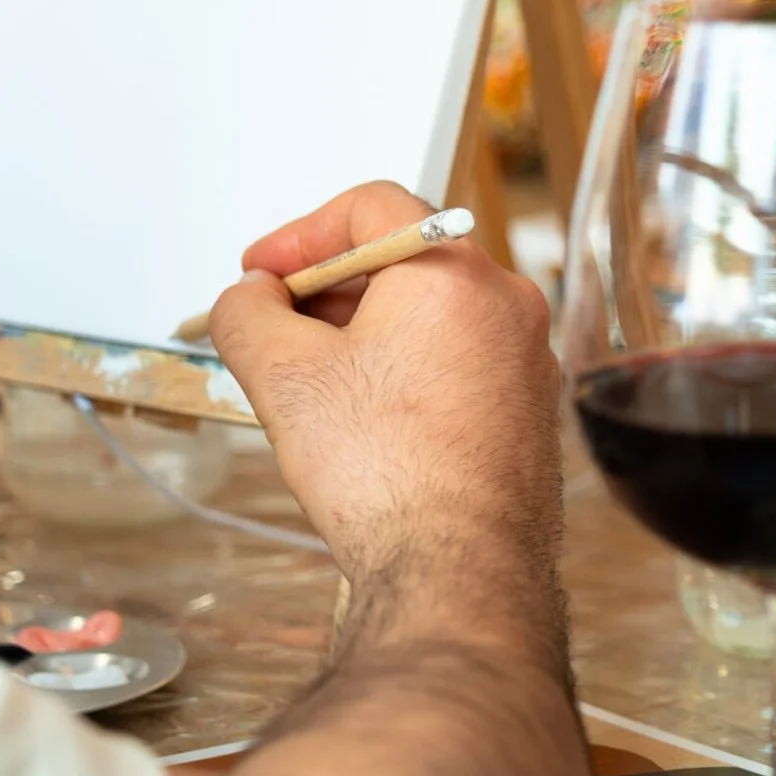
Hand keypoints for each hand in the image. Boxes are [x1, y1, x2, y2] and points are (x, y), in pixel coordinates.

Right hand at [208, 183, 563, 604]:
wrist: (457, 567)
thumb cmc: (386, 470)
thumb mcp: (283, 375)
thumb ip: (249, 313)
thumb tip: (248, 295)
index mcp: (455, 271)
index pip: (373, 208)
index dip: (302, 234)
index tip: (260, 273)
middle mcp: (506, 305)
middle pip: (405, 263)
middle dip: (327, 289)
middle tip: (272, 326)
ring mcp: (525, 360)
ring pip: (431, 319)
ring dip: (363, 334)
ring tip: (307, 381)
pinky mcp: (527, 412)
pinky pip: (457, 366)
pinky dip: (404, 372)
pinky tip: (362, 420)